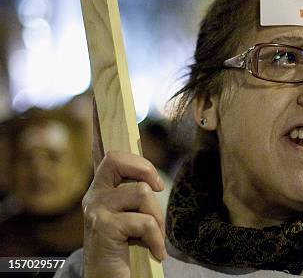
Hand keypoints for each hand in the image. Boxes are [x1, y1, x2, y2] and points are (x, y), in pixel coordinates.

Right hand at [82, 100, 165, 277]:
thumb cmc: (126, 247)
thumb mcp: (133, 217)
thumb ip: (137, 195)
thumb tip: (152, 181)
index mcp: (103, 189)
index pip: (105, 153)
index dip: (104, 128)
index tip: (100, 99)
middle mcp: (94, 195)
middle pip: (117, 158)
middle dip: (145, 169)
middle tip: (156, 188)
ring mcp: (96, 210)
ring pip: (141, 193)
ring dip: (156, 219)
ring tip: (151, 238)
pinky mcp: (103, 227)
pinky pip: (144, 222)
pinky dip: (156, 240)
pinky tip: (153, 254)